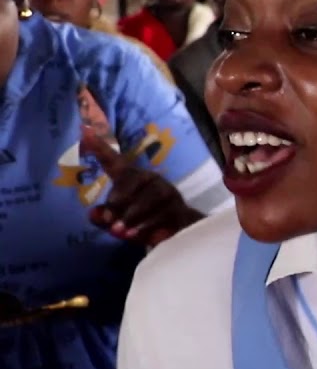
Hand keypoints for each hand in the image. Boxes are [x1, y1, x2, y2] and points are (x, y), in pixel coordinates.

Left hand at [81, 125, 202, 246]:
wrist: (179, 232)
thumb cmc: (143, 221)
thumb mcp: (120, 221)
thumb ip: (104, 218)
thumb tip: (94, 214)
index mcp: (133, 179)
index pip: (115, 162)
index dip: (100, 148)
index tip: (84, 132)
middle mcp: (151, 179)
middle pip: (133, 180)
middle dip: (119, 200)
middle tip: (107, 220)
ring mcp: (167, 192)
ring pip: (150, 197)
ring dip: (133, 215)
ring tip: (120, 232)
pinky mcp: (179, 207)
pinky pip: (164, 213)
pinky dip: (148, 224)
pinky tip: (137, 236)